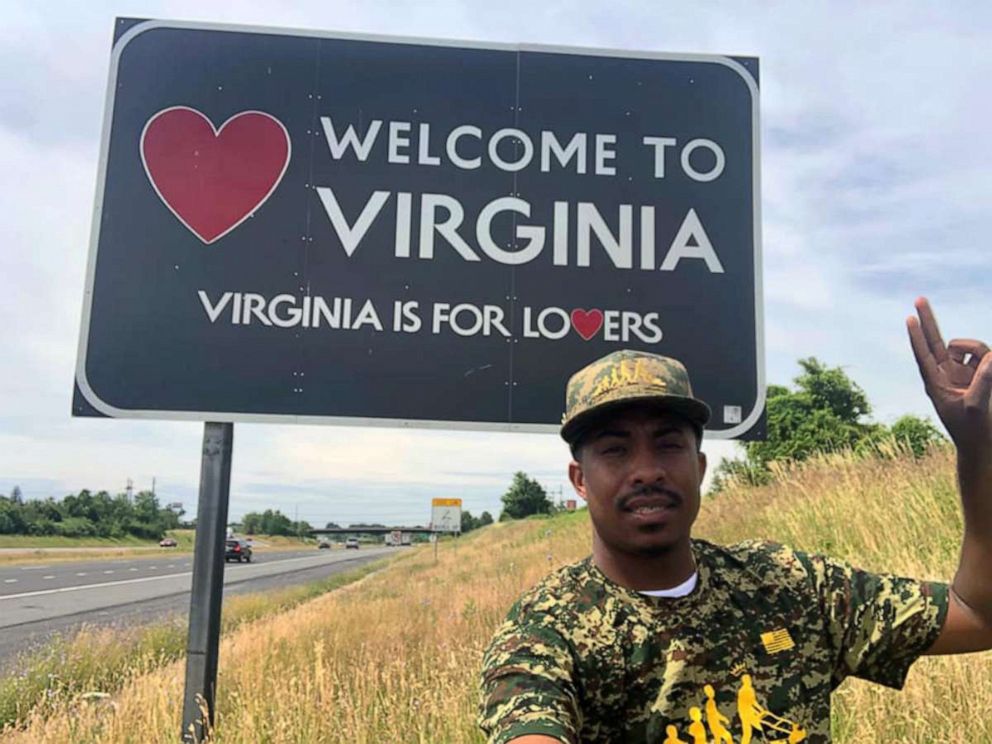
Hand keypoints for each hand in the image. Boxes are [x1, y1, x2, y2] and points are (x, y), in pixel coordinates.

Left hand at [907, 297, 991, 447]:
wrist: (980, 446)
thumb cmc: (972, 431)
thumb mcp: (977, 407)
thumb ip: (983, 382)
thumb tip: (990, 357)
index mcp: (935, 384)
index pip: (924, 355)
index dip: (917, 337)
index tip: (909, 318)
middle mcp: (944, 375)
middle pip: (934, 341)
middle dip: (928, 320)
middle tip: (918, 298)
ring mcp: (960, 373)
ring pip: (969, 348)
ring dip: (979, 350)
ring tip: (988, 370)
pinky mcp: (975, 375)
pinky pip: (984, 356)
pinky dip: (989, 359)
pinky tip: (991, 368)